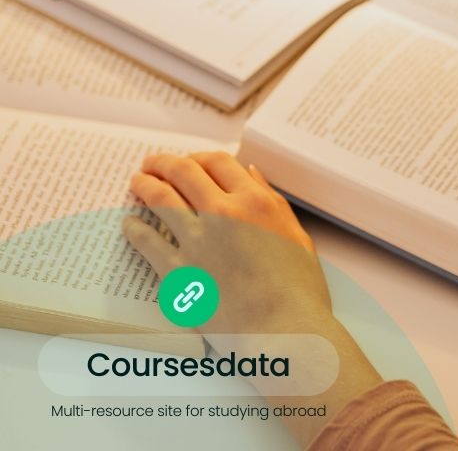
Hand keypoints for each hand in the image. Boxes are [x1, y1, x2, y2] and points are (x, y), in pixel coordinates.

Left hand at [124, 151, 382, 446]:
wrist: (284, 331)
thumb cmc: (298, 288)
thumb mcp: (296, 234)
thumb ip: (271, 200)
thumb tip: (251, 173)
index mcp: (255, 201)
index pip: (219, 162)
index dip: (201, 156)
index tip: (191, 160)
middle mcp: (224, 212)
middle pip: (185, 172)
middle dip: (165, 163)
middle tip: (153, 163)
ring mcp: (198, 242)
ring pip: (162, 200)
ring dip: (146, 185)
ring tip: (137, 182)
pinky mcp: (179, 273)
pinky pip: (148, 243)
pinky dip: (135, 229)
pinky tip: (129, 223)